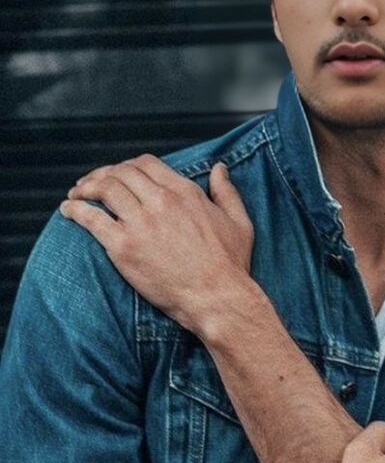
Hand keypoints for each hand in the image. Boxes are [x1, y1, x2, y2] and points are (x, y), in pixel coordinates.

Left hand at [59, 154, 254, 334]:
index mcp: (185, 192)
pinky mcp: (124, 247)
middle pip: (121, 173)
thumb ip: (227, 191)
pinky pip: (91, 219)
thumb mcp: (238, 222)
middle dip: (103, 174)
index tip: (119, 175)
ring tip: (76, 195)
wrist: (218, 298)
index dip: (128, 166)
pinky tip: (68, 211)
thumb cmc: (231, 265)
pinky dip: (76, 211)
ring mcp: (141, 223)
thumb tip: (219, 168)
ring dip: (86, 188)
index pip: (146, 164)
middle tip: (92, 185)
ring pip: (104, 190)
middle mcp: (161, 201)